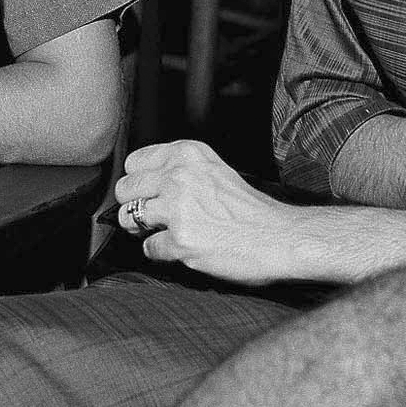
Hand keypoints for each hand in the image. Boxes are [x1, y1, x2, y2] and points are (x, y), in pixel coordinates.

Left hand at [116, 140, 308, 284]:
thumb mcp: (216, 170)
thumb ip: (182, 171)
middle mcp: (180, 176)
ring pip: (128, 218)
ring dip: (141, 230)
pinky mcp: (180, 240)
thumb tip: (147, 185)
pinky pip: (148, 248)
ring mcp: (178, 209)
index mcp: (188, 154)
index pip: (134, 162)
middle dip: (133, 206)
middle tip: (150, 216)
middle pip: (125, 189)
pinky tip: (180, 249)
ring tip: (162, 232)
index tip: (147, 192)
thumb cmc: (253, 209)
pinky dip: (161, 252)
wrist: (280, 237)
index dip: (138, 181)